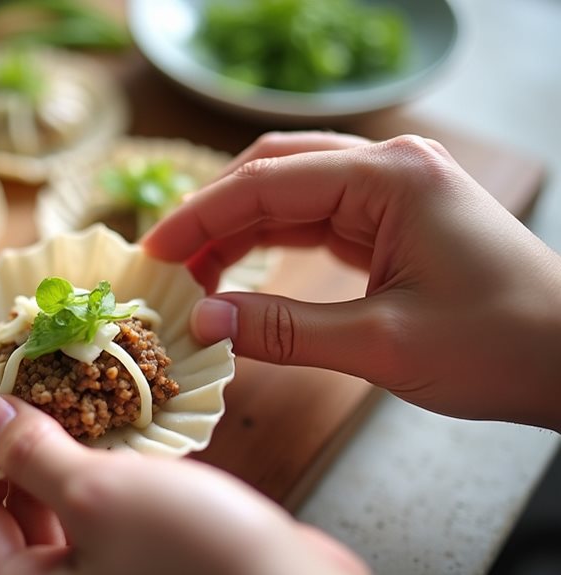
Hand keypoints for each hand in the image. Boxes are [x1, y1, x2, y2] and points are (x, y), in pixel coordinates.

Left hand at [0, 393, 368, 574]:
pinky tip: (116, 426)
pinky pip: (107, 508)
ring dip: (63, 452)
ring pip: (62, 506)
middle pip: (13, 512)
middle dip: (18, 448)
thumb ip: (32, 455)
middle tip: (28, 389)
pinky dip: (105, 467)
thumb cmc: (193, 556)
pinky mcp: (148, 556)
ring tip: (69, 397)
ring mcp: (108, 572)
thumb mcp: (98, 493)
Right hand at [143, 131, 560, 431]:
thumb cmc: (500, 346)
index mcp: (390, 177)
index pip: (266, 183)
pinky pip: (315, 218)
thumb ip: (284, 331)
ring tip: (191, 272)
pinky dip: (271, 242)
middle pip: (272, 172)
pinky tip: (239, 269)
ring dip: (238, 229)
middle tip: (164, 262)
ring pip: (290, 193)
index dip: (199, 218)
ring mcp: (393, 190)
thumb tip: (204, 324)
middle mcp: (389, 168)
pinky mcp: (394, 219)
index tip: (151, 253)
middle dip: (212, 216)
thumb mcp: (381, 344)